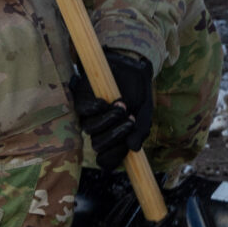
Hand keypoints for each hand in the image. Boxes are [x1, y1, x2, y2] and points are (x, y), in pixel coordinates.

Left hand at [67, 49, 155, 165]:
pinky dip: (95, 109)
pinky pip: (83, 111)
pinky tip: (106, 102)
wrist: (133, 66)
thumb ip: (141, 130)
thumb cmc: (138, 93)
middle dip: (114, 136)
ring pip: (90, 129)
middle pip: (97, 145)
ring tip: (122, 105)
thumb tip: (134, 148)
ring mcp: (89, 116)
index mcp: (113, 138)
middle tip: (130, 120)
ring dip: (107, 120)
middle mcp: (99, 130)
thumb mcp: (145, 112)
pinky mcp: (82, 99)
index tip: (128, 147)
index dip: (114, 157)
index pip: (106, 160)